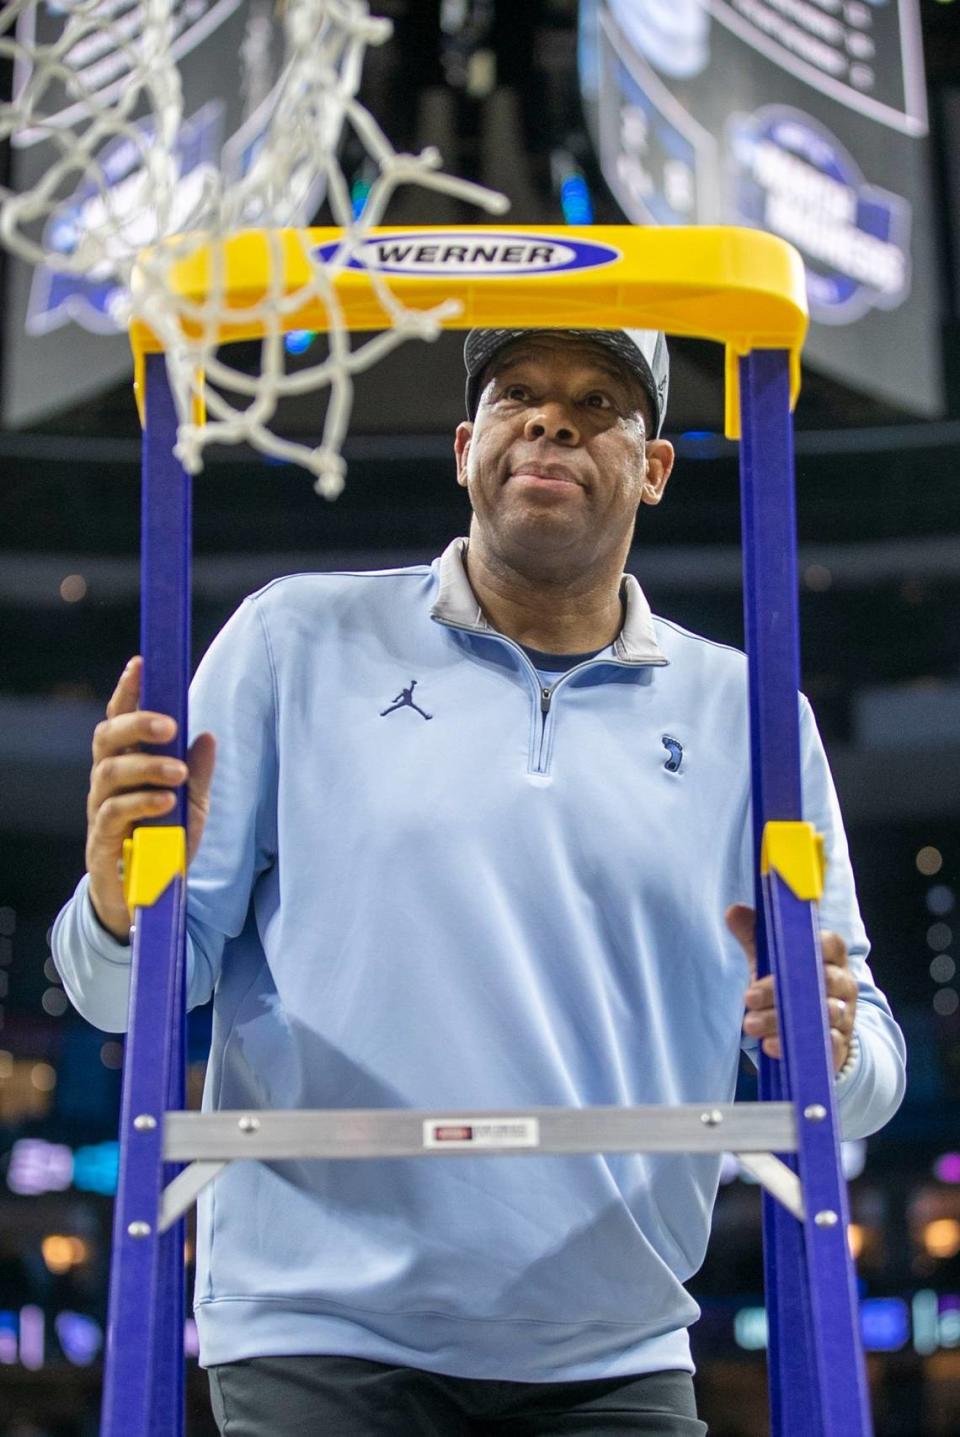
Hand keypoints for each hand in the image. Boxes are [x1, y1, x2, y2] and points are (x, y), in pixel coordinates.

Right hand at [86, 656, 215, 941]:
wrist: (145, 900)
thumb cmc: (165, 844)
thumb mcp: (192, 807)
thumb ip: (199, 774)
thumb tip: (208, 736)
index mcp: (128, 765)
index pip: (120, 719)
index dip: (127, 691)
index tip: (141, 664)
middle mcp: (107, 782)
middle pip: (106, 738)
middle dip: (136, 724)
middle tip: (169, 725)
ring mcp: (100, 810)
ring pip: (109, 773)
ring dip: (146, 767)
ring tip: (177, 772)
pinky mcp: (100, 841)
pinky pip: (113, 814)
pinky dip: (141, 803)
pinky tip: (166, 802)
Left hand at [725, 903, 857, 1073]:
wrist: (816, 1030)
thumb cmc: (792, 985)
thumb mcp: (772, 960)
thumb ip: (755, 936)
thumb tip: (734, 911)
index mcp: (831, 957)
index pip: (832, 943)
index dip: (812, 945)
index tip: (782, 955)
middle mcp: (843, 984)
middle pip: (822, 982)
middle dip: (781, 990)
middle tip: (749, 998)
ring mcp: (845, 1014)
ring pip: (822, 1014)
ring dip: (782, 1020)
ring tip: (751, 1024)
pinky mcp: (840, 1044)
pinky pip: (826, 1045)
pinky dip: (797, 1046)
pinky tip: (770, 1046)